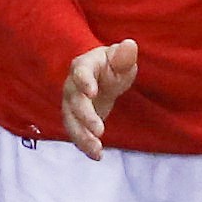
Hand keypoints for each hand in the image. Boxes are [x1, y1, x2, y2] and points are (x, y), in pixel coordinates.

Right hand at [62, 38, 138, 158]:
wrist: (101, 77)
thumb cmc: (112, 66)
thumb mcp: (121, 60)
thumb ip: (124, 56)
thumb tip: (130, 45)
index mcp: (84, 67)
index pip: (81, 73)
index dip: (84, 82)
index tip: (92, 92)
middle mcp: (72, 87)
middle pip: (74, 102)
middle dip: (85, 117)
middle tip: (99, 130)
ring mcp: (71, 105)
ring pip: (71, 122)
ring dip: (82, 137)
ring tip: (97, 150)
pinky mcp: (74, 120)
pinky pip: (76, 133)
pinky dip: (84, 146)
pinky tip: (97, 156)